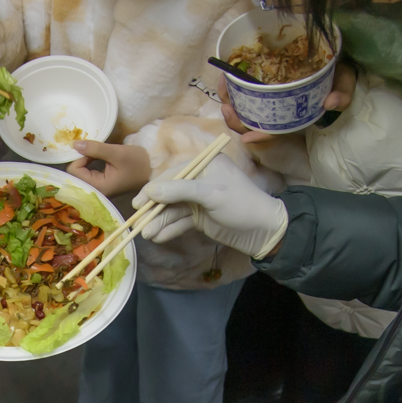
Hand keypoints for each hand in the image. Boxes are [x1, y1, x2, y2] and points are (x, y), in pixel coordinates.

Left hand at [66, 142, 152, 196]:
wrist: (152, 169)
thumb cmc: (138, 162)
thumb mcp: (117, 152)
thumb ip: (95, 148)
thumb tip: (74, 144)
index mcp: (98, 187)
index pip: (74, 172)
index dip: (79, 157)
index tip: (91, 149)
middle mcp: (95, 191)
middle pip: (74, 173)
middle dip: (80, 158)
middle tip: (92, 147)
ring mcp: (97, 188)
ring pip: (79, 172)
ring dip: (84, 159)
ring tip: (95, 150)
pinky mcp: (100, 183)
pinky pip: (86, 172)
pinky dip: (88, 162)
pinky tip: (95, 156)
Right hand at [133, 155, 287, 256]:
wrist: (262, 231)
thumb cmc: (240, 204)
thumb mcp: (210, 194)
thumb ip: (179, 191)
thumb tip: (150, 191)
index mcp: (205, 165)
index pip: (173, 174)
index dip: (154, 188)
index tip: (139, 203)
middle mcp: (200, 180)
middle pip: (170, 193)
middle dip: (155, 209)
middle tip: (139, 223)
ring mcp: (199, 200)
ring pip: (173, 210)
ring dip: (160, 222)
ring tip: (147, 234)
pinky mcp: (200, 217)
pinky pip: (180, 222)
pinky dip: (170, 229)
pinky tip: (159, 237)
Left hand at [218, 64, 353, 144]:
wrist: (334, 58)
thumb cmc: (337, 75)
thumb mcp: (345, 83)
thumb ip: (343, 94)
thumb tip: (332, 102)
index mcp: (294, 116)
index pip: (276, 132)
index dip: (262, 137)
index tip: (249, 137)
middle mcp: (278, 111)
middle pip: (252, 124)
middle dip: (236, 120)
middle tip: (227, 107)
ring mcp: (270, 99)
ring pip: (244, 108)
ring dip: (230, 101)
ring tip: (223, 86)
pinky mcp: (264, 84)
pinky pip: (244, 90)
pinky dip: (234, 86)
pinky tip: (228, 75)